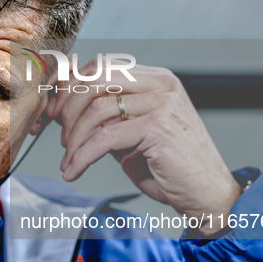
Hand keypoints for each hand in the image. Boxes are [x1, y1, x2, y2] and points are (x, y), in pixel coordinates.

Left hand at [47, 60, 241, 235]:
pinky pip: (105, 138)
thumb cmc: (169, 166)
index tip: (55, 111)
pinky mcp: (158, 127)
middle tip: (61, 136)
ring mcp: (161, 103)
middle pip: (96, 80)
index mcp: (155, 79)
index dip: (72, 87)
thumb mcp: (132, 134)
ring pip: (97, 110)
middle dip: (69, 107)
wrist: (207, 194)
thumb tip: (66, 110)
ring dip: (75, 139)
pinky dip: (83, 156)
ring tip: (69, 159)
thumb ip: (107, 118)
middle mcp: (160, 84)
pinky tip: (75, 170)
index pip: (102, 67)